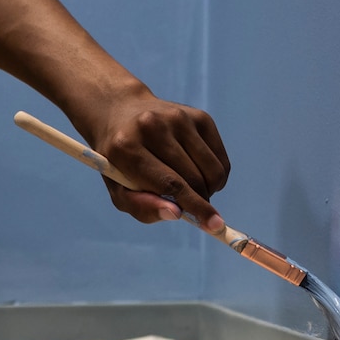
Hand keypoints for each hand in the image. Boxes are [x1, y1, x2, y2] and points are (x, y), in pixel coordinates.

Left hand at [81, 92, 230, 231]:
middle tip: (192, 206)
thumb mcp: (119, 190)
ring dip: (209, 189)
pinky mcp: (199, 117)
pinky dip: (215, 175)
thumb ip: (142, 207)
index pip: (170, 183)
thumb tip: (176, 214)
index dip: (194, 207)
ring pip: (212, 170)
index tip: (213, 226)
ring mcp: (180, 117)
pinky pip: (220, 159)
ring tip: (192, 189)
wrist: (121, 114)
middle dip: (200, 201)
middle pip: (194, 178)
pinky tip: (198, 173)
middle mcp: (154, 126)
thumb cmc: (120, 161)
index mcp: (127, 147)